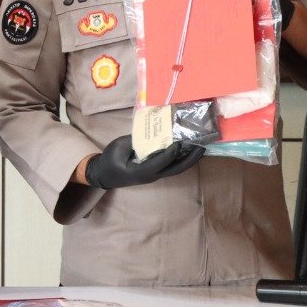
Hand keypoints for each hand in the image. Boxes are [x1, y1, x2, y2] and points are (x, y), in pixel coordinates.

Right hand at [84, 135, 205, 189]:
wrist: (104, 174)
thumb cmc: (109, 161)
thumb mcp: (118, 147)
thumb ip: (135, 140)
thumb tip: (152, 131)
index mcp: (140, 171)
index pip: (158, 163)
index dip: (169, 154)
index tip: (178, 143)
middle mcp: (151, 175)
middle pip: (174, 169)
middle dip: (189, 159)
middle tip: (201, 147)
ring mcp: (155, 175)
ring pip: (176, 169)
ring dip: (189, 159)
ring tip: (201, 148)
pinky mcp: (156, 171)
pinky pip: (172, 166)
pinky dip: (182, 158)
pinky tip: (189, 149)